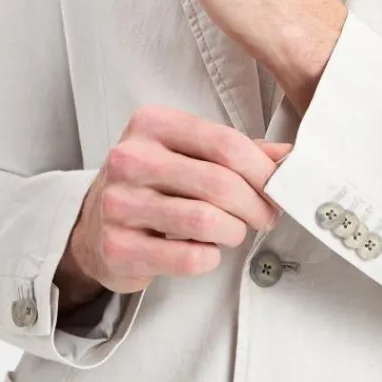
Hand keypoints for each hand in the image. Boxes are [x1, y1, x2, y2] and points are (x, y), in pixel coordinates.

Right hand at [55, 107, 293, 306]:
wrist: (94, 227)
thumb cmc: (151, 184)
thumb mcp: (187, 152)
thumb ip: (237, 151)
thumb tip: (287, 157)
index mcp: (152, 124)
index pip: (225, 143)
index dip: (262, 170)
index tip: (277, 186)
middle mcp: (130, 159)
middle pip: (220, 183)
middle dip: (256, 205)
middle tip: (265, 216)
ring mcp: (119, 203)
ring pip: (206, 220)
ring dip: (234, 231)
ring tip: (234, 231)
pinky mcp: (118, 247)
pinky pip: (187, 256)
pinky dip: (209, 256)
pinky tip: (206, 249)